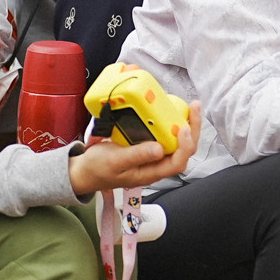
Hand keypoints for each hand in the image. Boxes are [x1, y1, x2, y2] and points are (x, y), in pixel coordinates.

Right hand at [70, 102, 201, 197]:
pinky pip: (163, 134)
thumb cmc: (99, 169)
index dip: (185, 146)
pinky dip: (169, 121)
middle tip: (194, 107)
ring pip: (176, 141)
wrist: (86, 170)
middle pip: (183, 150)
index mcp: (151, 172)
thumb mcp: (115, 161)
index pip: (177, 162)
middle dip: (192, 129)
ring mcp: (152, 155)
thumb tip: (159, 150)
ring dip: (184, 123)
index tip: (184, 128)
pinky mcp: (146, 145)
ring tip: (188, 106)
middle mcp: (156, 164)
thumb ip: (137, 156)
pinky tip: (168, 110)